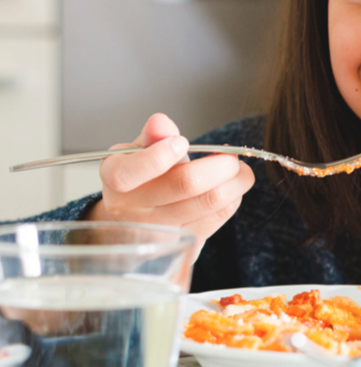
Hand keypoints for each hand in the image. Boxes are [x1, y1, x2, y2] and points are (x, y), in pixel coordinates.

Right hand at [85, 114, 254, 257]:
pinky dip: (233, 198)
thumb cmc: (142, 178)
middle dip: (220, 164)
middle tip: (231, 156)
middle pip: (187, 184)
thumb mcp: (140, 151)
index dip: (163, 153)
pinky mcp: (182, 244)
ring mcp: (158, 232)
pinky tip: (231, 189)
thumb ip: (153, 136)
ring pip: (211, 203)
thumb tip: (160, 122)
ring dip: (236, 181)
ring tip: (238, 170)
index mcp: (115, 179)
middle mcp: (131, 210)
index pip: (132, 171)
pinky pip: (219, 218)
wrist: (136, 220)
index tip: (182, 142)